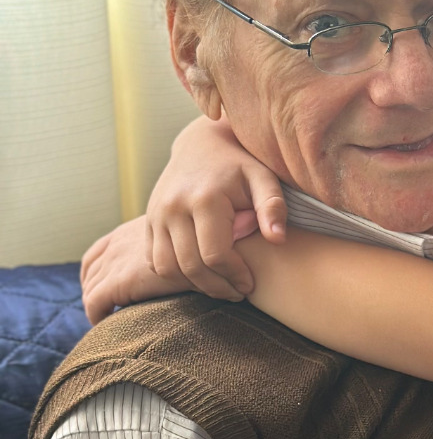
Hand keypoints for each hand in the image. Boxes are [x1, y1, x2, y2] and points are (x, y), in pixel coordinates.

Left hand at [81, 217, 200, 324]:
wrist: (212, 251)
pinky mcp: (121, 281)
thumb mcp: (184, 241)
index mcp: (130, 231)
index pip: (99, 251)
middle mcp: (118, 244)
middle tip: (105, 309)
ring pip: (90, 287)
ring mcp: (116, 261)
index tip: (106, 288)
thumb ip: (171, 249)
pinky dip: (96, 314)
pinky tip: (106, 324)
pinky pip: (95, 302)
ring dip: (96, 305)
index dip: (97, 272)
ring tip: (107, 321)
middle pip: (90, 270)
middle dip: (93, 290)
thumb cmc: (207, 248)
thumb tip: (177, 264)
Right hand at [146, 115, 287, 298]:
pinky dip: (175, 275)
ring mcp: (156, 214)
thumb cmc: (241, 166)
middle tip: (237, 293)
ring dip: (194, 286)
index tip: (250, 284)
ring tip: (220, 286)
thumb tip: (278, 238)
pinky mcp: (148, 221)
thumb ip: (273, 206)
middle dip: (217, 287)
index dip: (234, 276)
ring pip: (167, 268)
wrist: (203, 146)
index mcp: (205, 199)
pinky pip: (154, 260)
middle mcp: (174, 207)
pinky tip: (201, 275)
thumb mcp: (264, 178)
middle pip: (190, 266)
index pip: (215, 255)